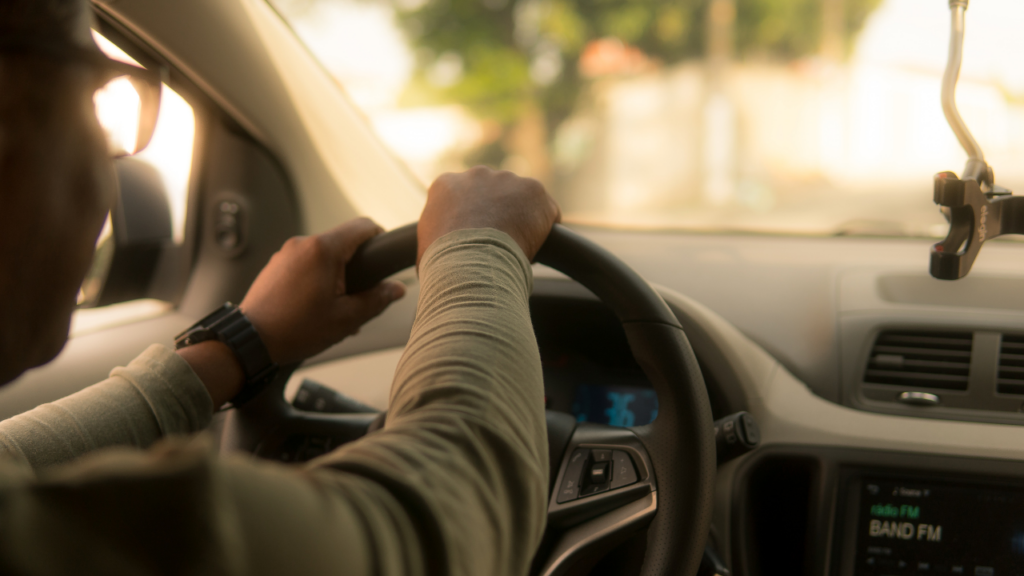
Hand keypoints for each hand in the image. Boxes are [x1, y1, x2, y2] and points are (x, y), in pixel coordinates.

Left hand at [239, 218, 405, 365]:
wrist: (250, 341)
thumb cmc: (295, 330)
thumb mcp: (346, 318)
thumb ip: (377, 299)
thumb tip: (396, 288)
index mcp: (323, 250)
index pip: (363, 226)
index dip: (380, 238)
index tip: (383, 257)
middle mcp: (303, 244)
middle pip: (342, 242)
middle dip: (355, 266)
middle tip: (358, 296)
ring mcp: (286, 253)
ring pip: (323, 254)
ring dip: (335, 275)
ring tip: (334, 307)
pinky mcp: (276, 265)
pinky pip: (305, 263)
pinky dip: (316, 278)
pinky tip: (315, 307)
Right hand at [418, 166, 561, 265]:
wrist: (469, 263)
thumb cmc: (443, 264)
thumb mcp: (425, 248)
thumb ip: (435, 240)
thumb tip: (436, 258)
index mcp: (446, 185)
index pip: (464, 198)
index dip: (473, 221)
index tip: (477, 240)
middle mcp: (476, 175)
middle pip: (494, 194)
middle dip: (498, 214)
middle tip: (499, 245)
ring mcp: (506, 179)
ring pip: (520, 200)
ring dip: (522, 220)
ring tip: (517, 249)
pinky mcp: (533, 190)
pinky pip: (546, 210)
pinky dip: (545, 229)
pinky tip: (537, 248)